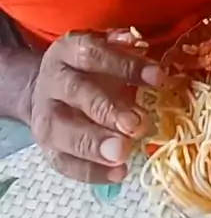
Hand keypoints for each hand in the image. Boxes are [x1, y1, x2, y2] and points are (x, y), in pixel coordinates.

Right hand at [30, 30, 162, 183]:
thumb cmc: (88, 70)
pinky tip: (119, 173)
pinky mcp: (46, 148)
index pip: (94, 54)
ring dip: (95, 144)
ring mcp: (46, 116)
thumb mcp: (102, 49)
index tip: (158, 78)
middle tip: (137, 124)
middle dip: (107, 110)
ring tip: (123, 154)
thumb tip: (139, 44)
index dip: (126, 66)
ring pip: (64, 131)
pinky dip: (91, 172)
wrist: (45, 92)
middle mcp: (54, 81)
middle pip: (77, 93)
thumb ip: (122, 48)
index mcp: (68, 51)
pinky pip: (65, 163)